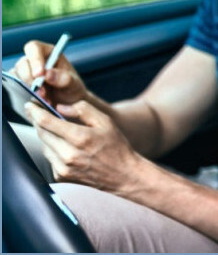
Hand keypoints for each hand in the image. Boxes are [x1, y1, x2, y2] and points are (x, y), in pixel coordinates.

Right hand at [13, 40, 87, 105]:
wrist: (69, 104)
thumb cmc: (72, 89)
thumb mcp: (74, 84)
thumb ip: (64, 78)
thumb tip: (48, 74)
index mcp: (49, 52)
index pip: (34, 48)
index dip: (35, 59)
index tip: (40, 74)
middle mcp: (34, 60)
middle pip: (22, 64)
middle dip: (31, 80)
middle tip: (42, 93)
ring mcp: (26, 72)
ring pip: (16, 77)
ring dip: (28, 89)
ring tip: (45, 99)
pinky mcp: (20, 84)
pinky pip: (15, 88)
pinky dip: (25, 95)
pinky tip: (39, 102)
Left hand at [25, 100, 142, 194]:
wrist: (123, 175)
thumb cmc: (116, 146)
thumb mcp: (106, 122)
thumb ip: (83, 110)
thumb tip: (60, 107)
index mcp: (79, 137)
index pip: (47, 122)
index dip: (35, 111)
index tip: (30, 105)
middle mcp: (68, 154)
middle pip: (42, 133)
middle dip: (38, 122)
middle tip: (38, 113)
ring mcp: (63, 168)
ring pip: (44, 146)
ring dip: (46, 136)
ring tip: (57, 130)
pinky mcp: (61, 176)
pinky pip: (50, 158)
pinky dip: (53, 150)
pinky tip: (65, 147)